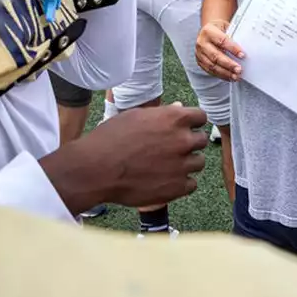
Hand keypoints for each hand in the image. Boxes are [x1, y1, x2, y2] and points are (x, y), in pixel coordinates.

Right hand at [39, 103, 207, 212]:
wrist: (95, 169)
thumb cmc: (111, 139)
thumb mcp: (136, 117)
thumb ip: (162, 114)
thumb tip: (180, 108)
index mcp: (174, 118)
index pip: (201, 117)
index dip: (192, 123)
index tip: (184, 129)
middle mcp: (182, 140)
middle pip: (201, 140)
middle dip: (188, 144)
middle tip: (171, 150)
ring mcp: (182, 165)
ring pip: (198, 163)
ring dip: (186, 164)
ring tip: (165, 166)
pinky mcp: (177, 188)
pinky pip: (191, 184)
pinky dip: (181, 184)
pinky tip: (165, 181)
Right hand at [196, 20, 243, 81]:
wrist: (209, 30)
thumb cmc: (220, 29)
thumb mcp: (227, 27)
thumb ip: (234, 36)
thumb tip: (247, 48)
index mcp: (208, 31)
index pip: (221, 41)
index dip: (232, 48)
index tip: (242, 55)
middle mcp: (201, 43)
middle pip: (215, 56)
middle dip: (229, 64)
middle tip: (239, 69)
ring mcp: (199, 53)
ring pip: (212, 66)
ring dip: (225, 72)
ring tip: (236, 76)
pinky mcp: (200, 62)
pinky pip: (210, 71)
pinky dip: (221, 75)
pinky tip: (229, 77)